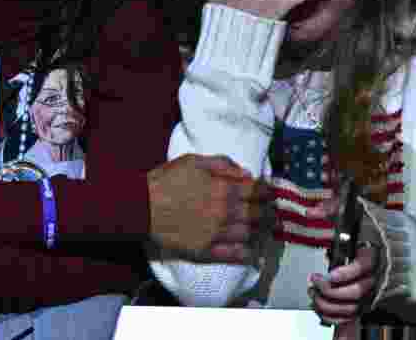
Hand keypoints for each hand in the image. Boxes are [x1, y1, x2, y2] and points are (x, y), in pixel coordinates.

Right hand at [147, 154, 271, 262]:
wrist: (141, 206)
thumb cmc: (166, 180)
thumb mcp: (194, 160)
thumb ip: (223, 163)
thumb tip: (245, 172)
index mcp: (224, 189)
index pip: (257, 191)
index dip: (268, 192)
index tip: (272, 193)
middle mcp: (224, 212)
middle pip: (257, 214)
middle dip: (269, 212)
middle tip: (274, 212)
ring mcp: (215, 233)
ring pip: (248, 234)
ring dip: (259, 231)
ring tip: (264, 230)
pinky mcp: (204, 250)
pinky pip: (231, 255)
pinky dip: (244, 254)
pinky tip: (250, 252)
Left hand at [305, 195, 382, 324]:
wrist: (399, 242)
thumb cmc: (375, 227)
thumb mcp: (356, 211)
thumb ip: (333, 208)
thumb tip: (312, 213)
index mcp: (375, 251)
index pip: (364, 266)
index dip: (347, 273)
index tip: (331, 274)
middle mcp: (377, 273)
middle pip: (357, 291)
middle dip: (332, 291)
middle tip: (315, 282)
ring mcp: (373, 289)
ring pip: (354, 307)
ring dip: (330, 305)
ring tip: (314, 294)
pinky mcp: (368, 300)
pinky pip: (353, 316)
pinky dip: (335, 317)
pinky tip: (321, 308)